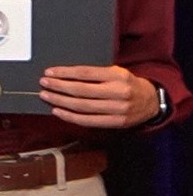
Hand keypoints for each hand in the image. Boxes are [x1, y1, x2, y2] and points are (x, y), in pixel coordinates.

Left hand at [40, 62, 161, 128]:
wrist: (151, 101)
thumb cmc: (127, 84)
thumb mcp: (117, 73)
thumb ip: (96, 74)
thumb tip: (64, 75)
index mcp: (118, 76)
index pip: (86, 73)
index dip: (65, 73)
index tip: (49, 72)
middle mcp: (119, 92)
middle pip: (81, 90)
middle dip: (59, 87)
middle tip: (44, 84)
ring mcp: (118, 109)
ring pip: (82, 106)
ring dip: (60, 102)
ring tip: (46, 96)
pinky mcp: (116, 123)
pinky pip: (88, 121)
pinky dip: (70, 116)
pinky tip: (58, 111)